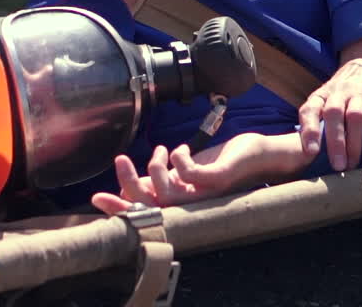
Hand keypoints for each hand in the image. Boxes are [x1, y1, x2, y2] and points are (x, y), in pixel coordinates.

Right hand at [90, 134, 305, 214]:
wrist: (264, 154)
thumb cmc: (225, 162)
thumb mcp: (189, 169)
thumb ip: (166, 176)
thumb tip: (137, 176)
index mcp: (182, 203)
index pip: (145, 211)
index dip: (120, 208)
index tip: (97, 198)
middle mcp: (193, 204)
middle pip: (151, 205)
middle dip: (129, 184)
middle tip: (120, 159)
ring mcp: (207, 194)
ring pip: (169, 193)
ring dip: (156, 169)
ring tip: (161, 150)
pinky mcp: (221, 178)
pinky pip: (192, 174)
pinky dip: (180, 160)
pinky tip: (179, 149)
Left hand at [298, 53, 361, 171]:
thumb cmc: (344, 90)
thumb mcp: (326, 97)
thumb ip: (317, 118)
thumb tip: (306, 152)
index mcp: (323, 94)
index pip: (310, 108)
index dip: (309, 129)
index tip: (312, 152)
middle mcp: (340, 93)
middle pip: (334, 114)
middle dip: (335, 142)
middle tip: (337, 166)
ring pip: (355, 118)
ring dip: (354, 144)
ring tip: (352, 166)